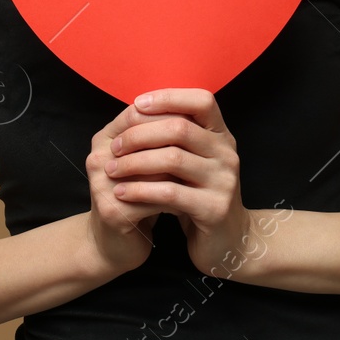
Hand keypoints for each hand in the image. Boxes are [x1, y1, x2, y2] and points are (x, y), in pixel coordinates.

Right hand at [83, 102, 195, 274]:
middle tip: (205, 147)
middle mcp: (99, 156)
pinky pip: (153, 197)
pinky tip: (189, 201)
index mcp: (105, 138)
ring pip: (152, 166)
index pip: (139, 112)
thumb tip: (193, 110)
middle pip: (145, 136)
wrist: (117, 245)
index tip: (199, 123)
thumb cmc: (138, 196)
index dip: (170, 114)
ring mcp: (101, 184)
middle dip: (178, 141)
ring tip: (201, 174)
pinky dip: (175, 198)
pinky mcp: (112, 211)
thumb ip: (159, 136)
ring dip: (179, 170)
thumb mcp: (146, 162)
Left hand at [103, 89, 258, 279]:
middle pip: (180, 128)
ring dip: (135, 162)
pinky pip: (171, 193)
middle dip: (140, 134)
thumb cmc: (198, 195)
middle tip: (114, 146)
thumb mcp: (192, 162)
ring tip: (111, 169)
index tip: (136, 103)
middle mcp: (227, 154)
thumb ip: (175, 138)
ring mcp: (224, 181)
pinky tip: (122, 193)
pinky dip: (141, 190)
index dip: (169, 97)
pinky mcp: (214, 209)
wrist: (226, 242)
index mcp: (221, 136)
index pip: (202, 100)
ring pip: (173, 159)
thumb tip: (136, 110)